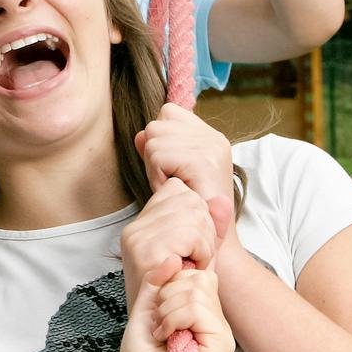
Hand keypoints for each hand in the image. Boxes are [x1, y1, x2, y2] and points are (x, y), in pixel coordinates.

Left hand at [117, 265, 234, 351]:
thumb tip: (174, 257)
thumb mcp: (146, 305)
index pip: (199, 274)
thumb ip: (158, 279)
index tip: (159, 308)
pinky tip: (167, 339)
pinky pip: (196, 311)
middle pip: (200, 279)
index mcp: (205, 310)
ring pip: (197, 293)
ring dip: (167, 312)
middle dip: (168, 296)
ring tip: (163, 332)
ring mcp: (223, 334)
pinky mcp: (222, 346)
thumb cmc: (142, 351)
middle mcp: (219, 321)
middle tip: (160, 322)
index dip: (172, 284)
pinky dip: (173, 321)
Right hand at [119, 178, 217, 309]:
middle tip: (195, 259)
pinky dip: (200, 254)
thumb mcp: (199, 254)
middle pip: (189, 199)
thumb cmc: (180, 295)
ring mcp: (137, 239)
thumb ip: (211, 226)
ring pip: (193, 216)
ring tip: (192, 266)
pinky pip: (190, 236)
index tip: (193, 243)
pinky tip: (189, 270)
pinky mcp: (146, 253)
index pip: (178, 190)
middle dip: (204, 228)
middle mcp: (134, 227)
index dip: (196, 211)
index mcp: (141, 224)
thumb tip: (222, 200)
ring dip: (203, 244)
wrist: (162, 335)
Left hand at [134, 104, 236, 243]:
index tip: (171, 166)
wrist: (214, 238)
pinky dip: (157, 175)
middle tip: (172, 179)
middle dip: (153, 155)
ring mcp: (210, 147)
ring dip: (154, 167)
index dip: (159, 138)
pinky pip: (157, 156)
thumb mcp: (170, 174)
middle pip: (155, 125)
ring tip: (174, 185)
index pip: (168, 112)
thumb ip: (156, 150)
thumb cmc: (191, 208)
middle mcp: (213, 137)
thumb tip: (138, 135)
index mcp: (210, 136)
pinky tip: (174, 188)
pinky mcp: (203, 161)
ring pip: (153, 139)